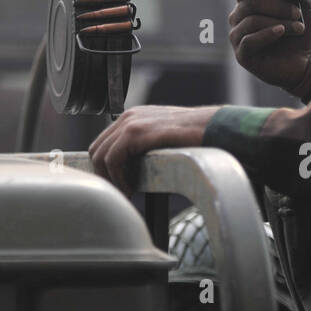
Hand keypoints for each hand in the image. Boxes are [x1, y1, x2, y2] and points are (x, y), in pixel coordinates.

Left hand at [88, 104, 218, 195]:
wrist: (213, 127)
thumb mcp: (163, 138)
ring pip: (101, 156)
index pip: (103, 143)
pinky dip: (117, 178)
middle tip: (120, 192)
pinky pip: (113, 159)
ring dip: (111, 180)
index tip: (117, 185)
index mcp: (133, 117)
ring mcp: (131, 123)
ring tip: (127, 193)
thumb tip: (132, 168)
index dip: (104, 168)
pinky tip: (131, 189)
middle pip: (97, 150)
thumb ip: (145, 146)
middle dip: (104, 175)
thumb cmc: (195, 137)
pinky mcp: (137, 132)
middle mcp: (128, 117)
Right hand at [228, 0, 310, 100]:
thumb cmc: (300, 32)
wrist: (305, 61)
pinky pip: (249, 39)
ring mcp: (238, 36)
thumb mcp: (302, 6)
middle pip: (249, 2)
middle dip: (276, 5)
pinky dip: (267, 33)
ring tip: (298, 27)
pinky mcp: (242, 54)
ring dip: (279, 21)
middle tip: (296, 12)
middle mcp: (239, 17)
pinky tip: (281, 32)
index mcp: (248, 2)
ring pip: (251, 20)